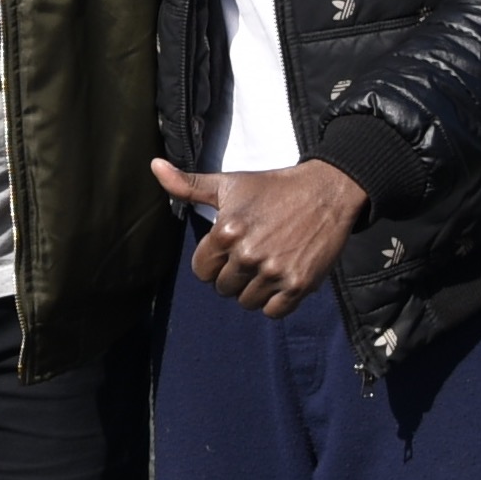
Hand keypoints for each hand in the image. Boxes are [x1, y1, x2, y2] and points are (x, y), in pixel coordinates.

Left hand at [151, 156, 367, 313]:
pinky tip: (280, 280)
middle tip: (252, 257)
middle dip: (233, 276)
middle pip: (223, 289)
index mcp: (226, 232)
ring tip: (266, 267)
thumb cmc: (273, 188)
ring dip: (254, 290)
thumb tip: (154, 167)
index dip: (213, 263)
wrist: (327, 191)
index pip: (201, 271)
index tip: (229, 251)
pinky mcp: (299, 284)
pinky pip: (273, 312)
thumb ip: (188, 185)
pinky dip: (275, 302)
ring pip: (247, 302)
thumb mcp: (229, 184)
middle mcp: (248, 255)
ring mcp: (274, 272)